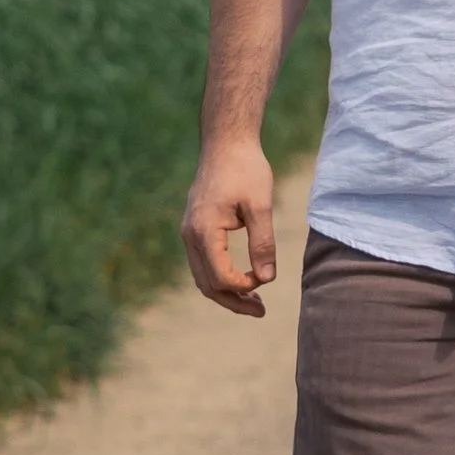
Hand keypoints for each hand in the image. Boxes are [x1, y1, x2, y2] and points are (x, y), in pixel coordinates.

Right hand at [181, 134, 277, 315]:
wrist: (226, 143)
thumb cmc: (246, 169)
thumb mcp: (261, 205)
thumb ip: (263, 242)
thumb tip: (266, 279)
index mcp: (204, 230)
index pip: (220, 275)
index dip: (243, 287)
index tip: (264, 282)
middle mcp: (190, 235)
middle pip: (207, 284)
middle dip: (233, 301)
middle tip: (262, 312)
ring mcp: (189, 232)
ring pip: (202, 276)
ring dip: (227, 293)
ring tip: (255, 303)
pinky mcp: (195, 228)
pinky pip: (203, 263)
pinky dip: (221, 277)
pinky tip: (244, 280)